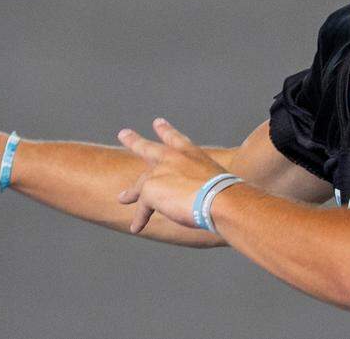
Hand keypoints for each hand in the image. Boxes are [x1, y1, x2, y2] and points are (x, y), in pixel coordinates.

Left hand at [117, 118, 226, 233]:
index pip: (175, 139)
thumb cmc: (227, 194)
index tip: (157, 122)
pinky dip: (140, 219)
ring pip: (140, 184)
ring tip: (122, 198)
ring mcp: (159, 172)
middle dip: (134, 141)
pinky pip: (143, 208)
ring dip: (130, 193)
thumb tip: (203, 201)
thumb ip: (204, 186)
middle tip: (123, 133)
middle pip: (148, 148)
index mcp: (191, 154)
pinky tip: (136, 227)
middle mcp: (173, 158)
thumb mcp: (217, 182)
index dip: (166, 130)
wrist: (221, 200)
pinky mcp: (150, 189)